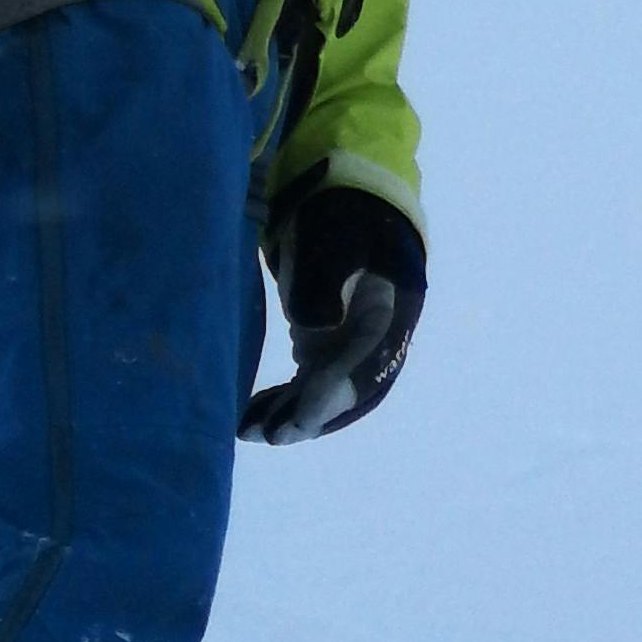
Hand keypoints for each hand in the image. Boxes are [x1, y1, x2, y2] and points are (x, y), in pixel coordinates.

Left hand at [251, 181, 426, 442]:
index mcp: (393, 309)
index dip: (337, 390)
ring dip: (291, 416)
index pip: (369, 361)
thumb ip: (327, 277)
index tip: (302, 413)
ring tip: (249, 431)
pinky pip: (308, 384)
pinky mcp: (325, 347)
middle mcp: (378, 337)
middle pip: (352, 390)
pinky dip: (282, 402)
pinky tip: (250, 416)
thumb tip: (320, 325)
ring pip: (326, 392)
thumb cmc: (340, 219)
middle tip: (275, 435)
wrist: (345, 206)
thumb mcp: (335, 239)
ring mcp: (351, 344)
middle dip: (313, 416)